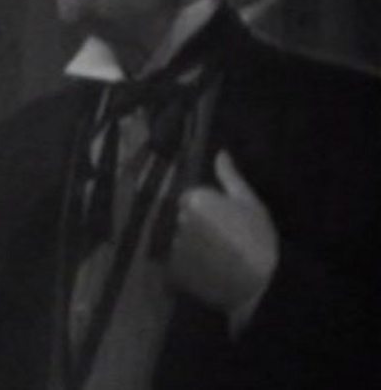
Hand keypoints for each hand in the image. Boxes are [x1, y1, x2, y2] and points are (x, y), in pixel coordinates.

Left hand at [166, 151, 278, 314]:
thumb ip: (230, 177)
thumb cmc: (259, 237)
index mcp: (197, 199)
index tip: (222, 221)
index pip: (188, 199)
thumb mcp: (250, 202)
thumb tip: (220, 153)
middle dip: (197, 226)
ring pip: (180, 239)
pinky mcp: (174, 266)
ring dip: (192, 245)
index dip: (205, 208)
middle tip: (222, 239)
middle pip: (182, 218)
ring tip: (217, 256)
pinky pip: (177, 261)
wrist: (260, 282)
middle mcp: (181, 219)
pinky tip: (210, 269)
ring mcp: (176, 243)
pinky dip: (189, 264)